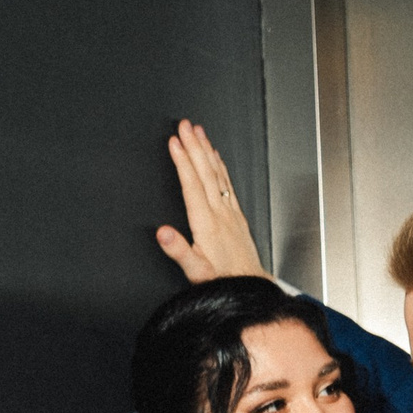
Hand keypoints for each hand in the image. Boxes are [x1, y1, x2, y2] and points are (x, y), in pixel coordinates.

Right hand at [156, 120, 265, 282]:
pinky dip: (220, 165)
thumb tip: (163, 233)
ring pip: (217, 174)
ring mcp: (230, 213)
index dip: (183, 161)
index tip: (175, 141)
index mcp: (206, 223)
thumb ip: (179, 251)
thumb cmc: (222, 281)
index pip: (192, 184)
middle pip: (205, 172)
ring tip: (198, 131)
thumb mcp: (196, 271)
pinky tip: (216, 156)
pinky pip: (228, 183)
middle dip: (194, 145)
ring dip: (207, 150)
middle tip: (185, 124)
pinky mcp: (237, 216)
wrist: (249, 287)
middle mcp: (220, 214)